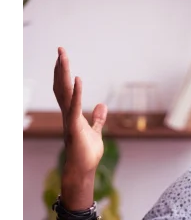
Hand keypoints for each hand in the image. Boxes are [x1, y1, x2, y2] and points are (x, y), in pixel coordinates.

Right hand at [53, 47, 106, 180]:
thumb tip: (102, 105)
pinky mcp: (75, 127)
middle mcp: (67, 114)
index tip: (62, 58)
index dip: (63, 74)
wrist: (83, 169)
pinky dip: (76, 92)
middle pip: (61, 86)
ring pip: (65, 92)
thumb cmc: (87, 153)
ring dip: (64, 74)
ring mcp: (69, 120)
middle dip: (60, 68)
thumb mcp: (96, 132)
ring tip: (63, 57)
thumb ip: (98, 119)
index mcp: (72, 114)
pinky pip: (74, 106)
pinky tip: (77, 79)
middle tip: (60, 49)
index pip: (65, 89)